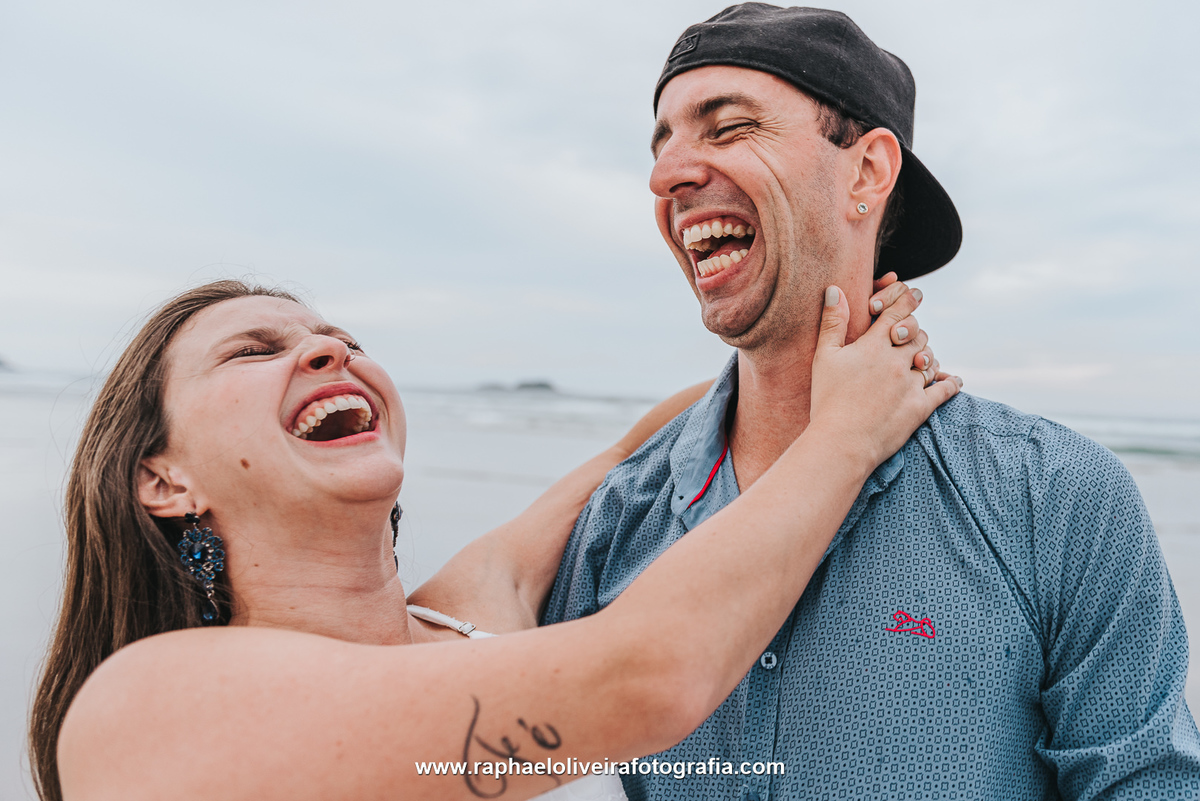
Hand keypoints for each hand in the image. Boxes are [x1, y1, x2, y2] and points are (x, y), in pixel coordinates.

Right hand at [809, 284, 961, 470]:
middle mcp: (897, 360)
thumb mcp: (824, 357)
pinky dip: (950, 382)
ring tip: (922, 359)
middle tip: (911, 333)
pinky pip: (943, 389)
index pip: (897, 313)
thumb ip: (832, 322)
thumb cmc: (827, 399)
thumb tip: (834, 288)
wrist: (841, 441)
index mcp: (874, 345)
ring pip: (930, 360)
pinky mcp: (920, 407)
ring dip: (927, 356)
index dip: (907, 300)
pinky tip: (953, 380)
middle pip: (917, 335)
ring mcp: (911, 384)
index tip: (915, 294)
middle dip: (915, 331)